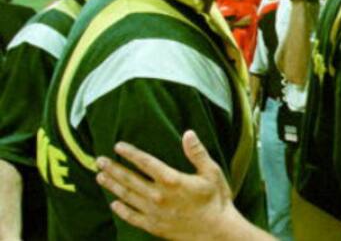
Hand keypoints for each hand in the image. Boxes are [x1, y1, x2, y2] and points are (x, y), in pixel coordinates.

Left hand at [95, 130, 235, 240]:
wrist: (217, 231)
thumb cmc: (216, 200)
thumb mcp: (212, 172)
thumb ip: (197, 153)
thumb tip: (188, 133)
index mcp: (172, 180)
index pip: (145, 162)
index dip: (130, 153)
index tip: (118, 146)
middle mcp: (159, 195)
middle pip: (130, 179)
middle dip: (113, 168)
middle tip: (99, 160)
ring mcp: (154, 212)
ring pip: (128, 197)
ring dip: (113, 186)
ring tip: (100, 177)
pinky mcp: (154, 226)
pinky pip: (132, 217)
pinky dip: (122, 210)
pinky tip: (113, 204)